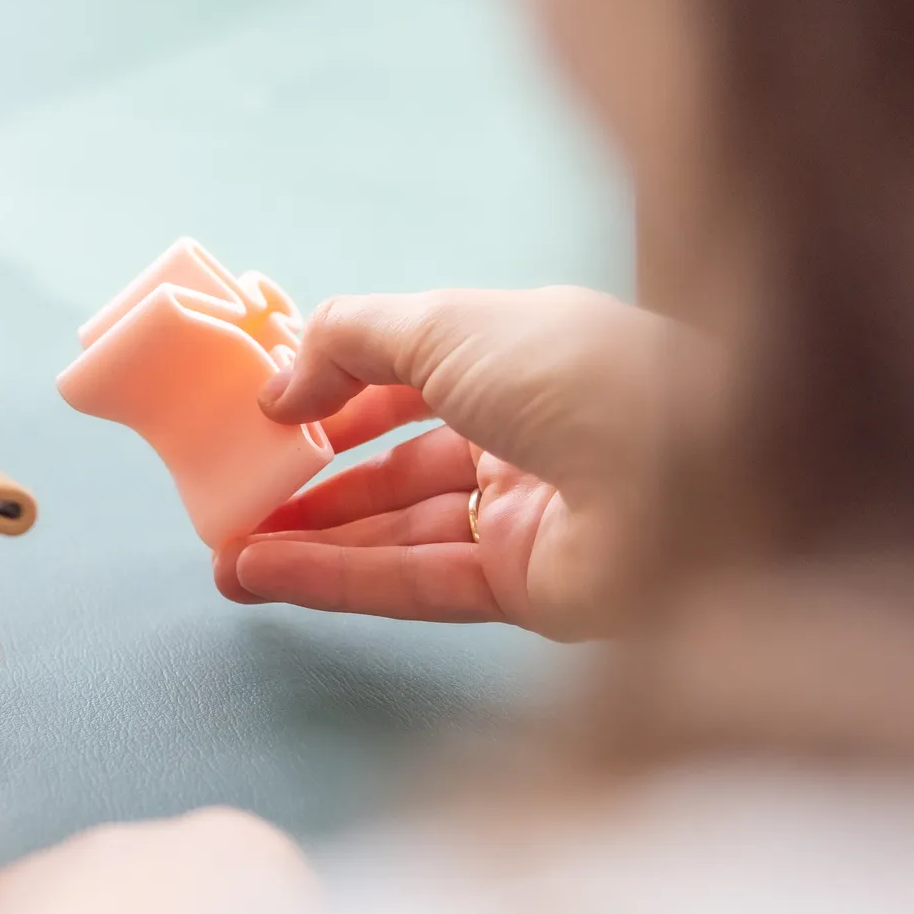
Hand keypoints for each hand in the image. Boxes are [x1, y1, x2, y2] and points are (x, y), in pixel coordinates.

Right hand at [216, 287, 694, 639]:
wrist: (689, 470)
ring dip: (309, 541)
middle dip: (312, 486)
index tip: (265, 420)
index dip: (337, 398)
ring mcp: (529, 519)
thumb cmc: (570, 371)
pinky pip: (415, 582)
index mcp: (522, 361)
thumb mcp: (444, 323)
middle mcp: (528, 439)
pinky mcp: (527, 591)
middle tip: (233, 503)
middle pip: (400, 468)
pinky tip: (263, 573)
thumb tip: (279, 385)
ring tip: (224, 557)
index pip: (413, 382)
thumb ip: (347, 340)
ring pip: (398, 532)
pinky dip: (336, 578)